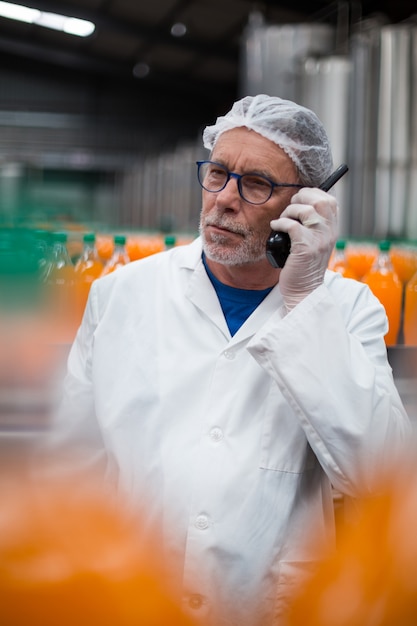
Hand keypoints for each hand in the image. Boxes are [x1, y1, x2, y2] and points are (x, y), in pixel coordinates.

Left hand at [270, 187, 337, 310]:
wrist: (304, 291)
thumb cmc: (304, 267)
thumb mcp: (316, 243)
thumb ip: (313, 226)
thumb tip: (299, 206)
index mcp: (332, 230)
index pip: (330, 201)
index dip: (313, 194)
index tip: (299, 200)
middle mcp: (329, 233)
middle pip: (321, 200)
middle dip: (302, 198)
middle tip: (290, 208)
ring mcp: (319, 241)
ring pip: (306, 211)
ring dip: (289, 211)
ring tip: (282, 220)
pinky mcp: (305, 249)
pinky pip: (292, 226)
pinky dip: (281, 223)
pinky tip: (276, 227)